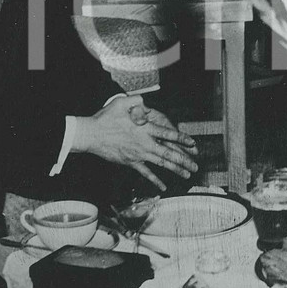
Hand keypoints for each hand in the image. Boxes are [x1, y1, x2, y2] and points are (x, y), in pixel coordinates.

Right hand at [75, 96, 198, 190]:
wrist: (91, 135)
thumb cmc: (105, 118)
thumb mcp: (122, 102)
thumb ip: (137, 101)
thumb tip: (146, 102)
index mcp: (145, 129)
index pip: (168, 134)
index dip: (182, 138)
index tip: (193, 143)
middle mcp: (145, 143)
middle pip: (169, 153)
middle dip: (184, 160)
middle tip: (196, 166)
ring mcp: (138, 155)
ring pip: (161, 164)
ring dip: (176, 170)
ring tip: (188, 174)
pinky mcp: (131, 162)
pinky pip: (146, 173)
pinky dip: (155, 180)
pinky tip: (164, 186)